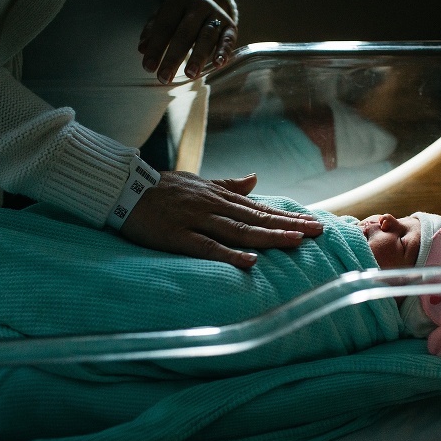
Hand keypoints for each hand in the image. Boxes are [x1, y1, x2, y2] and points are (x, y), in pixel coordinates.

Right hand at [119, 172, 323, 267]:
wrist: (123, 188)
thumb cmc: (161, 188)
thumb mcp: (198, 181)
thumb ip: (227, 184)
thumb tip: (254, 179)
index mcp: (218, 196)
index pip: (259, 207)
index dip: (286, 216)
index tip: (312, 223)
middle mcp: (212, 206)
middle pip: (256, 218)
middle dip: (288, 226)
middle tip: (316, 233)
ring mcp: (196, 220)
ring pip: (238, 230)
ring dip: (268, 237)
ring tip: (295, 242)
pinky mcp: (178, 236)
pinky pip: (207, 247)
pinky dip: (229, 254)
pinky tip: (251, 261)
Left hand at [139, 0, 237, 83]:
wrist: (208, 0)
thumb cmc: (181, 15)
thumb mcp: (165, 18)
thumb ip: (153, 32)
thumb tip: (142, 49)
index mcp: (178, 3)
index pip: (164, 27)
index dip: (156, 48)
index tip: (149, 67)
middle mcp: (198, 7)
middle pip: (184, 34)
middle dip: (173, 57)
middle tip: (164, 77)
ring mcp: (216, 15)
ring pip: (207, 36)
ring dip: (198, 56)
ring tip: (190, 74)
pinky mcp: (230, 26)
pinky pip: (228, 39)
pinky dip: (224, 51)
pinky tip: (218, 64)